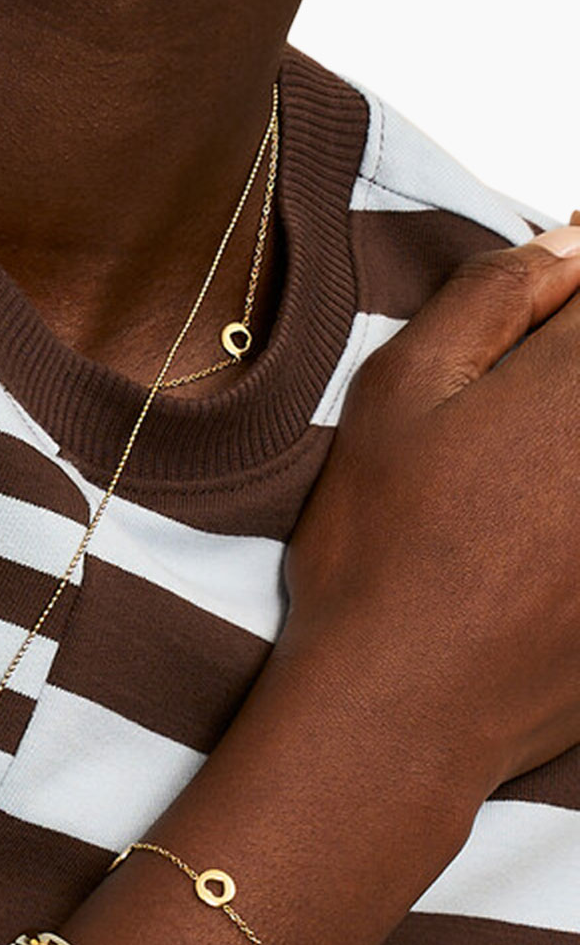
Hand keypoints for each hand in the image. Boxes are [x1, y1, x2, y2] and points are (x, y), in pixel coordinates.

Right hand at [280, 220, 579, 803]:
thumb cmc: (382, 547)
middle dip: (560, 382)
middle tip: (505, 445)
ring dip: (559, 452)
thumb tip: (573, 240)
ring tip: (516, 498)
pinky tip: (539, 539)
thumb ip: (495, 295)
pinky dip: (572, 519)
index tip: (538, 329)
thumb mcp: (400, 392)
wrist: (405, 704)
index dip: (569, 300)